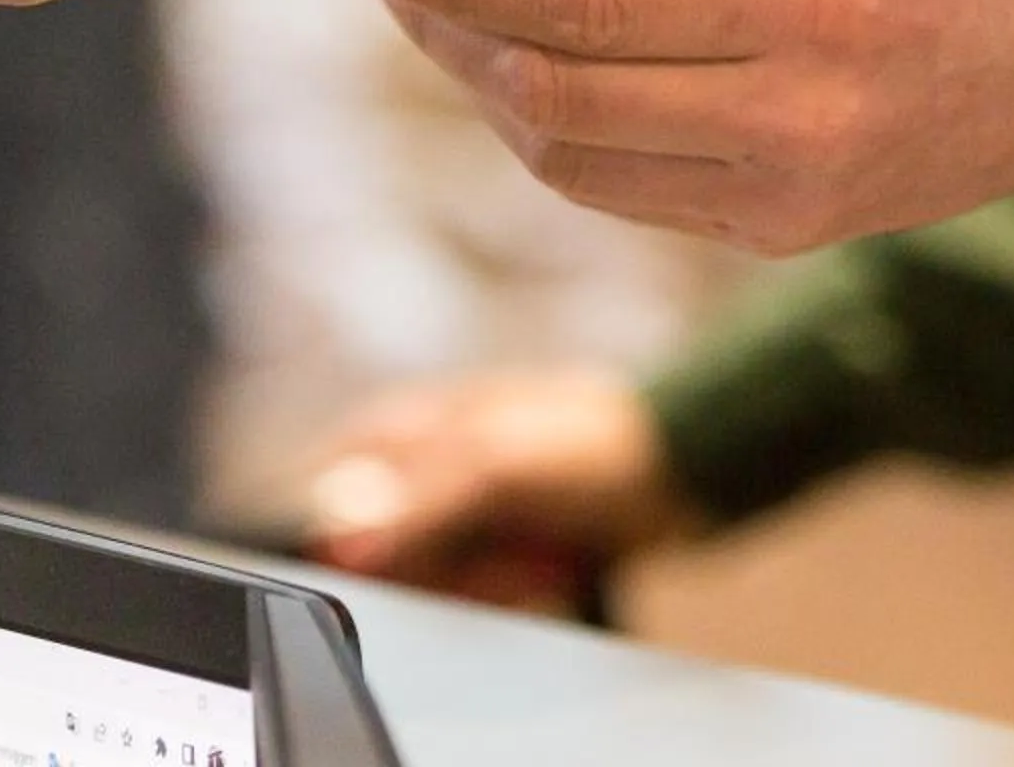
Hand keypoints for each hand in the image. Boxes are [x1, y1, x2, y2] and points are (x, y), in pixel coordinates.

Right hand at [303, 367, 697, 607]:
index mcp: (411, 425)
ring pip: (431, 576)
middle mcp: (429, 465)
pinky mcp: (499, 544)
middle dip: (439, 565)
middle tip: (490, 551)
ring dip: (482, 580)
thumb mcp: (495, 467)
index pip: (333, 485)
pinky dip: (506, 588)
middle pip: (383, 547)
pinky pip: (473, 589)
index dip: (355, 533)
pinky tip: (541, 568)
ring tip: (530, 554)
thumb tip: (342, 538)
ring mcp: (466, 508)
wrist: (680, 472)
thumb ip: (415, 502)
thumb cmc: (592, 445)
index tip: (388, 554)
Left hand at [342, 0, 1013, 254]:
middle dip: (448, 33)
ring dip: (488, 90)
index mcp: (809, 3)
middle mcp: (792, 121)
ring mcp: (786, 198)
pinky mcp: (781, 235)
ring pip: (572, 160)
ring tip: (449, 18)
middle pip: (553, 95)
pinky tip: (536, 66)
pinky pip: (626, 190)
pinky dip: (558, 130)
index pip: (580, 4)